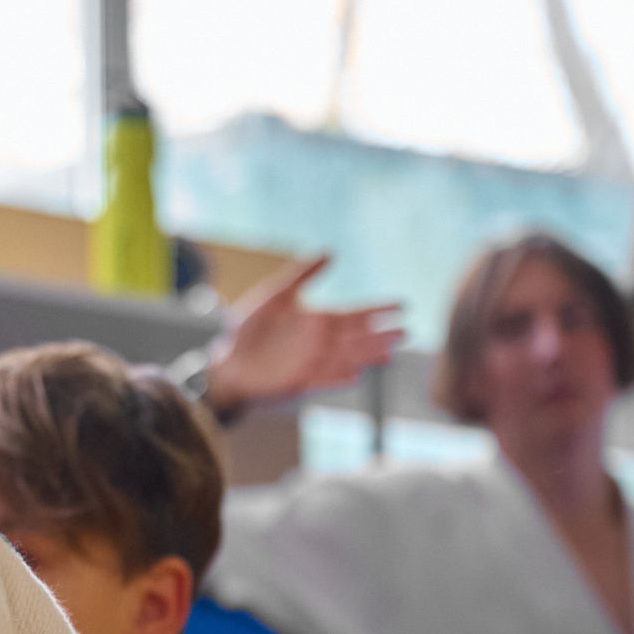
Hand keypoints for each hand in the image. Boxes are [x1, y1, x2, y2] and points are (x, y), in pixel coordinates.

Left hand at [202, 255, 403, 416]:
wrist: (226, 361)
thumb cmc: (248, 328)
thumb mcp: (274, 295)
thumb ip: (302, 275)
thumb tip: (330, 252)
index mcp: (320, 321)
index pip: (356, 314)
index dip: (378, 309)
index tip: (403, 304)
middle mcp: (322, 343)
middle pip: (359, 338)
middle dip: (382, 335)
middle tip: (407, 331)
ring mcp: (313, 363)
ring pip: (348, 358)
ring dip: (367, 356)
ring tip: (390, 352)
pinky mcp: (300, 381)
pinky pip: (323, 379)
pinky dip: (338, 378)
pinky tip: (355, 375)